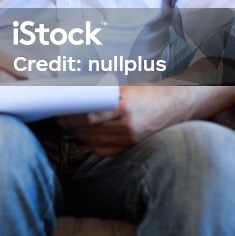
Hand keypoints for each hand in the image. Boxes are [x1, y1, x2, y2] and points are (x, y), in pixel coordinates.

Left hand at [58, 85, 191, 156]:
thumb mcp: (125, 87)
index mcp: (124, 104)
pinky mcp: (129, 148)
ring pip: (91, 138)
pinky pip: (101, 148)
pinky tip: (82, 132)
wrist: (179, 105)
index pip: (86, 111)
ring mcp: (128, 139)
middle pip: (85, 126)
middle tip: (55, 112)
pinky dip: (88, 140)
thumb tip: (72, 96)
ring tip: (65, 121)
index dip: (68, 110)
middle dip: (67, 120)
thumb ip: (101, 93)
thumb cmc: (149, 91)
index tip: (56, 105)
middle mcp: (126, 124)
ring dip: (75, 131)